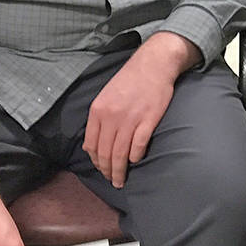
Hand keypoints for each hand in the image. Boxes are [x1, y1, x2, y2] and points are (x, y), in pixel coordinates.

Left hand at [83, 32, 199, 186]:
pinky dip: (135, 157)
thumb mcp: (106, 95)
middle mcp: (111, 117)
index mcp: (98, 110)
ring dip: (119, 171)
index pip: (91, 145)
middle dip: (107, 171)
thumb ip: (99, 118)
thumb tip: (93, 144)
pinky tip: (135, 161)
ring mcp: (130, 119)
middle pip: (105, 153)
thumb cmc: (130, 79)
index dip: (95, 162)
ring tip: (121, 180)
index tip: (101, 169)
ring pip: (120, 155)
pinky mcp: (148, 121)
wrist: (154, 64)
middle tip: (112, 180)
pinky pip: (138, 147)